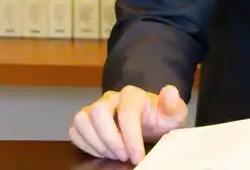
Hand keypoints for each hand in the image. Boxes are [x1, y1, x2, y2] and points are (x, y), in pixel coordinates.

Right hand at [69, 84, 188, 163]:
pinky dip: (85, 144)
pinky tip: (102, 153)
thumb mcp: (174, 115)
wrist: (150, 122)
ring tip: (112, 155)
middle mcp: (111, 98)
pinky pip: (75, 130)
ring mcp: (96, 108)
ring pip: (82, 119)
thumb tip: (170, 92)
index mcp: (133, 95)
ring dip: (95, 142)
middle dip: (110, 139)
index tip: (138, 158)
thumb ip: (174, 106)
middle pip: (98, 111)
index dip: (131, 137)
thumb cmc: (160, 120)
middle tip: (123, 156)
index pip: (127, 112)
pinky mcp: (86, 120)